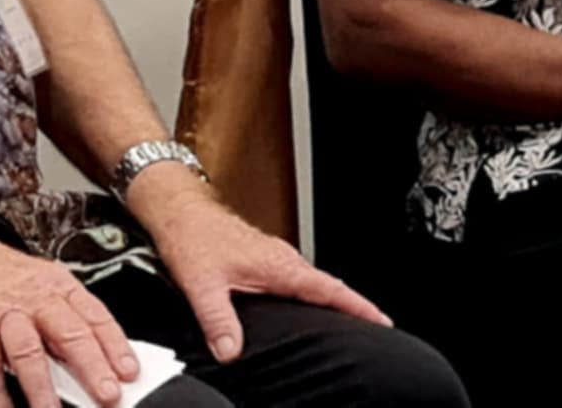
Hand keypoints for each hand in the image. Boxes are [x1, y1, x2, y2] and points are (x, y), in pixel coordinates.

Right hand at [0, 203, 139, 407]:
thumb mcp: (37, 284)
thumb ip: (63, 319)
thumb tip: (94, 359)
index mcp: (57, 285)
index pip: (95, 316)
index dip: (115, 345)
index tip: (130, 372)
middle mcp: (34, 296)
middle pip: (70, 332)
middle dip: (92, 367)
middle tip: (107, 395)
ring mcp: (2, 310)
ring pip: (29, 350)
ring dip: (43, 386)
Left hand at [128, 165, 388, 363]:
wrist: (179, 210)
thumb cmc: (192, 236)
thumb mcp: (202, 283)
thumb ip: (218, 320)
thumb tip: (230, 351)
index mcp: (278, 264)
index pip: (330, 289)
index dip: (358, 306)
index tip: (383, 320)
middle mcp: (282, 259)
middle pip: (329, 286)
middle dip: (355, 306)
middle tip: (377, 327)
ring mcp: (275, 257)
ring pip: (314, 281)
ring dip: (334, 299)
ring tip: (351, 320)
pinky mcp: (264, 258)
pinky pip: (299, 278)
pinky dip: (313, 292)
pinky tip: (307, 305)